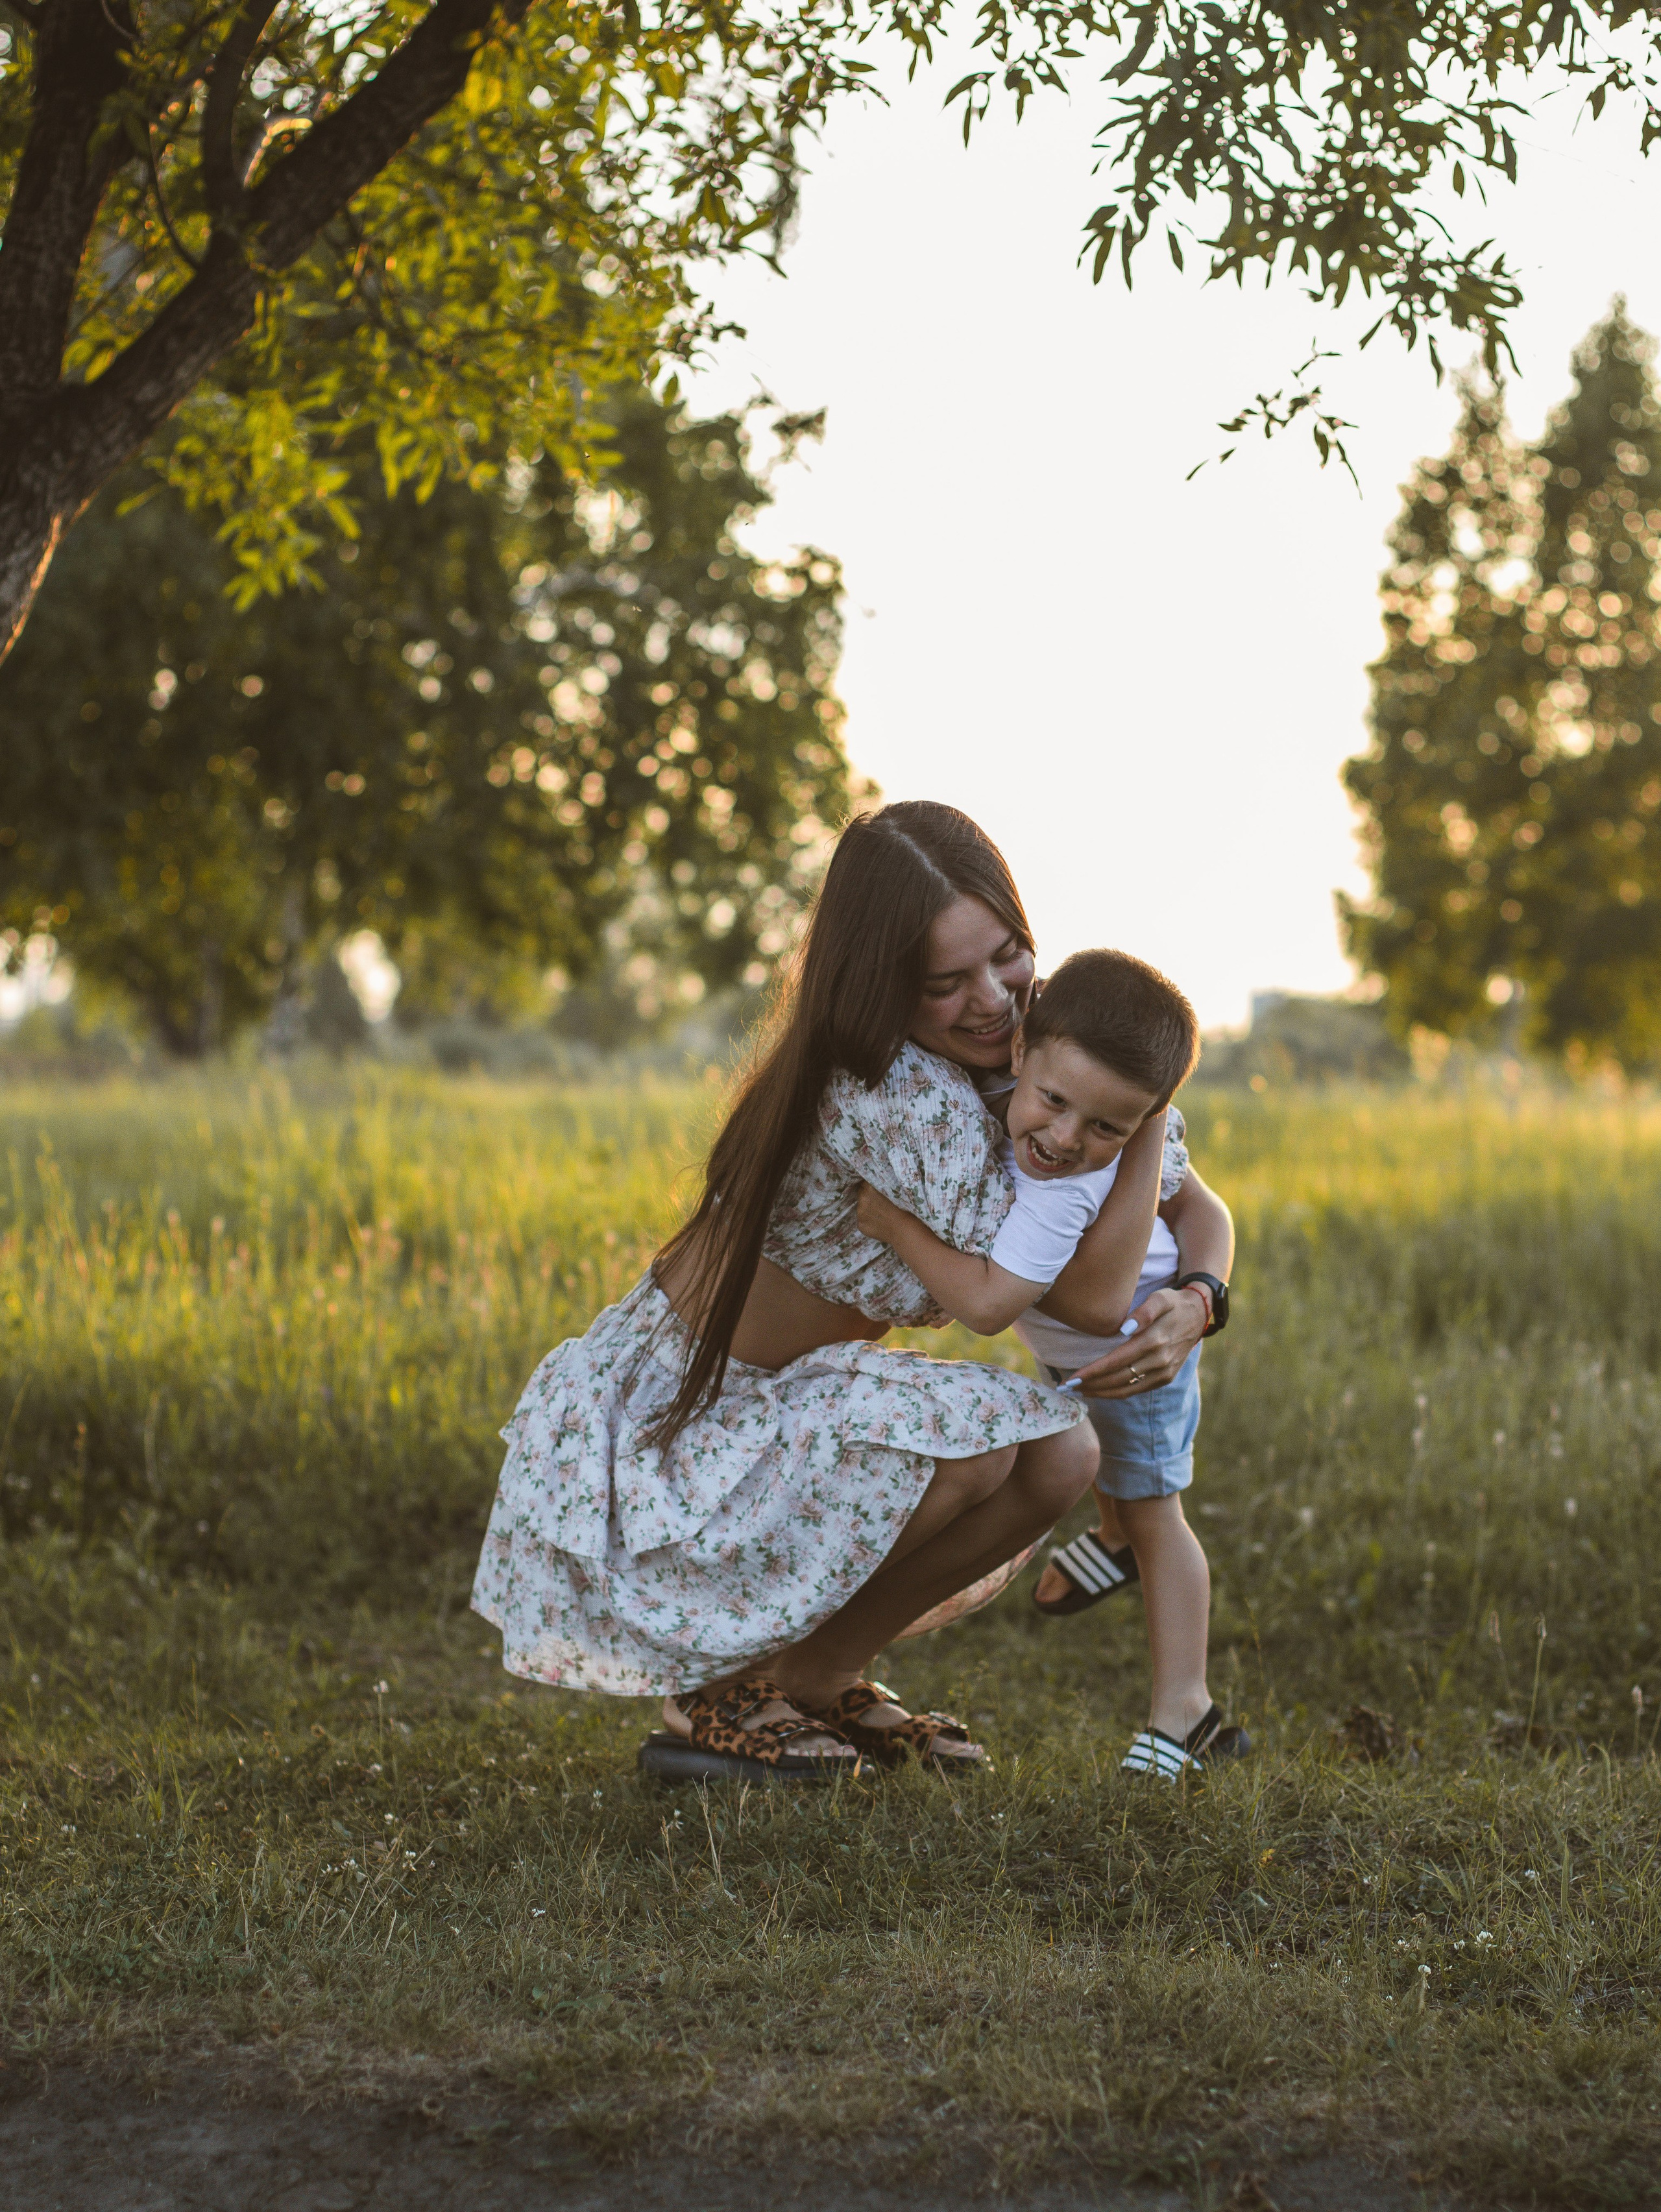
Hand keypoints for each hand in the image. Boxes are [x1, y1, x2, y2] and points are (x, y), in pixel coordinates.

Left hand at [855, 1180, 905, 1245]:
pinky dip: (868, 1221)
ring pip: (861, 1209)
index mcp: (868, 1189)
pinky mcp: (860, 1225)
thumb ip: (878, 1188)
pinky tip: (877, 1223)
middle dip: (867, 1198)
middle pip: (861, 1196)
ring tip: (878, 1215)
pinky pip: (862, 1221)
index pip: (864, 1184)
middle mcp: (861, 1200)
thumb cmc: (902, 1208)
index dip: (870, 1188)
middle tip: (877, 1203)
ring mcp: (859, 1214)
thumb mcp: (890, 1191)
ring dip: (867, 1210)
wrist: (902, 1228)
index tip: (875, 1192)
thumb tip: (874, 1188)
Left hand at [1071, 1283, 1207, 1398]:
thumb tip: (1126, 1328)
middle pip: (1118, 1379)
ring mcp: (1164, 1372)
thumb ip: (1144, 1312)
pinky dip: (1116, 1393)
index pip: (1117, 1361)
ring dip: (1101, 1393)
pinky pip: (1137, 1390)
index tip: (1072, 1378)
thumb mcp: (1161, 1298)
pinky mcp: (1166, 1378)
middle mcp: (1160, 1361)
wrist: (1199, 1314)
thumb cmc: (1173, 1302)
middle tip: (1066, 1387)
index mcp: (1155, 1341)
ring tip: (1078, 1392)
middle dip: (1090, 1385)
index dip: (1093, 1372)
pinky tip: (1100, 1391)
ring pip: (1127, 1389)